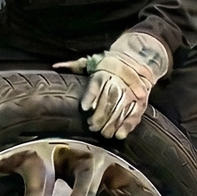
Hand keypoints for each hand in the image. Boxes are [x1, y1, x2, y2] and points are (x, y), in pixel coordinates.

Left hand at [54, 31, 170, 137]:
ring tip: (104, 133)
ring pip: (122, 109)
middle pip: (110, 100)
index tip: (85, 108)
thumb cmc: (108, 64)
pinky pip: (135, 114)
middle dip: (101, 116)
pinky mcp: (141, 101)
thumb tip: (55, 66)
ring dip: (112, 124)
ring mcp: (132, 92)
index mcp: (105, 71)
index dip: (91, 97)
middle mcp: (120, 81)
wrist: (137, 60)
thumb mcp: (92, 61)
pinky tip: (119, 135)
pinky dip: (127, 126)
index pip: (97, 85)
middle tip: (92, 127)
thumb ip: (75, 65)